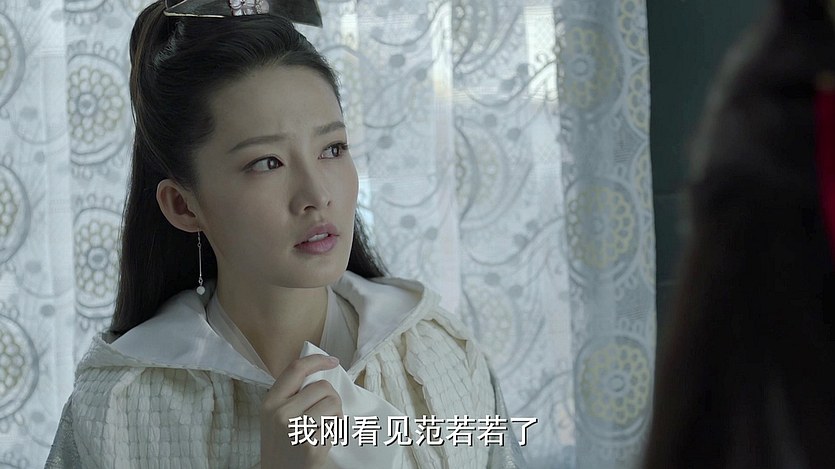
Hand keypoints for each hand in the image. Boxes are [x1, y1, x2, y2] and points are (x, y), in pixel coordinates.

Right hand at [260, 354, 341, 468]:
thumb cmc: (281, 444)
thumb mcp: (275, 415)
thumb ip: (291, 395)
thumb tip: (321, 371)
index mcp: (270, 402)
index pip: (296, 369)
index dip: (317, 361)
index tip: (332, 361)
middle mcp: (280, 413)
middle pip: (323, 387)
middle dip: (331, 398)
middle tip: (324, 414)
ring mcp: (296, 429)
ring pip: (333, 403)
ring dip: (336, 414)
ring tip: (323, 427)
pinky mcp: (311, 445)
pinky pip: (336, 425)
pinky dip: (334, 432)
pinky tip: (322, 441)